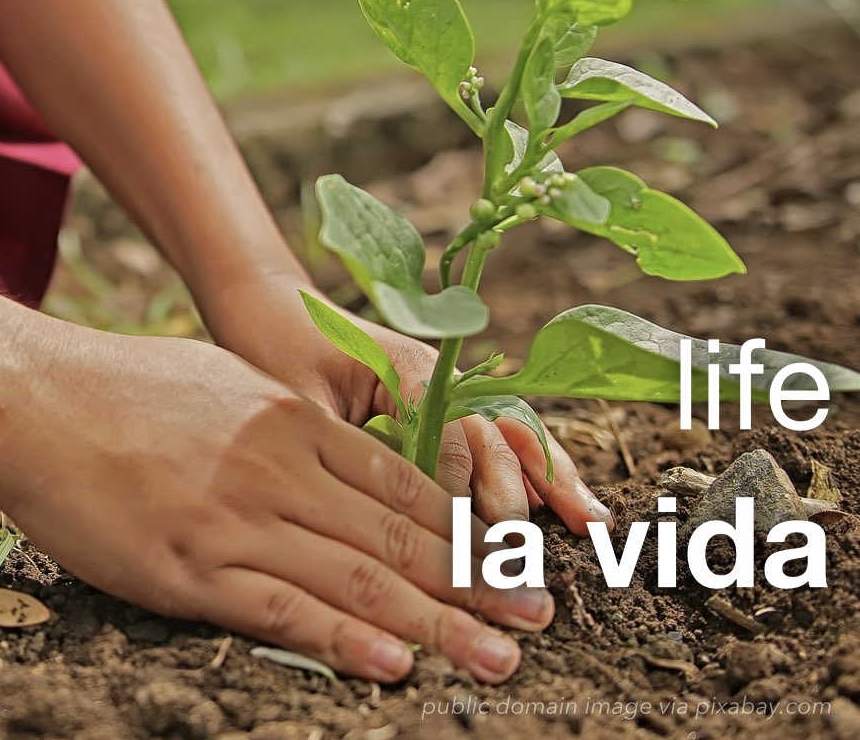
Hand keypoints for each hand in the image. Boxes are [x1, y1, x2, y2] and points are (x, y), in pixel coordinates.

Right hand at [0, 328, 553, 682]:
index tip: (519, 564)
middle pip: (399, 537)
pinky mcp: (186, 566)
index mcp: (292, 420)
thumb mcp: (223, 382)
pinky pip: (279, 609)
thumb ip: (286, 424)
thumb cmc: (118, 386)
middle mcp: (278, 468)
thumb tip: (337, 454)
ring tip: (498, 656)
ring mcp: (234, 519)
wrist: (27, 393)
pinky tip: (394, 665)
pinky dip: (343, 640)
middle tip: (540, 619)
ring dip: (438, 623)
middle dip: (478, 583)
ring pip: (356, 580)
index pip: (404, 486)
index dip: (470, 532)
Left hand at [199, 272, 611, 532]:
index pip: (452, 438)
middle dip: (519, 496)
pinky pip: (500, 437)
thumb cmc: (274, 350)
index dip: (460, 494)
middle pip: (496, 437)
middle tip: (527, 554)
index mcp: (408, 368)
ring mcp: (450, 385)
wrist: (266, 304)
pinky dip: (534, 470)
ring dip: (553, 481)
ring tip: (594, 526)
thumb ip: (348, 449)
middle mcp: (442, 375)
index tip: (470, 546)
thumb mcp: (300, 403)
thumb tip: (387, 513)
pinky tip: (564, 509)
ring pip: (513, 435)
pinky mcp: (446, 401)